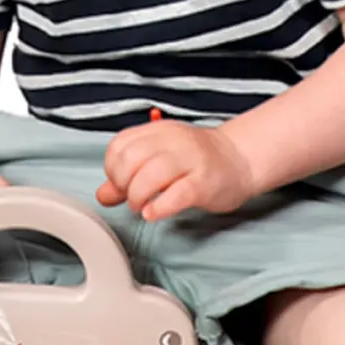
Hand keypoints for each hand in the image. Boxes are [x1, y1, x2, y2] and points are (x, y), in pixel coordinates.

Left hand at [94, 120, 257, 221]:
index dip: (113, 169)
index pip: (120, 145)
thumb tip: (103, 194)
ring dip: (138, 196)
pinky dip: (159, 207)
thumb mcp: (160, 160)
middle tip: (131, 197)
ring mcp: (190, 160)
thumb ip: (130, 176)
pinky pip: (176, 194)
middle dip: (123, 184)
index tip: (120, 184)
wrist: (241, 160)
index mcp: (159, 131)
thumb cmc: (199, 161)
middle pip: (131, 158)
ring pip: (151, 175)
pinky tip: (153, 213)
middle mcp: (173, 141)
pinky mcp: (204, 182)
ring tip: (142, 207)